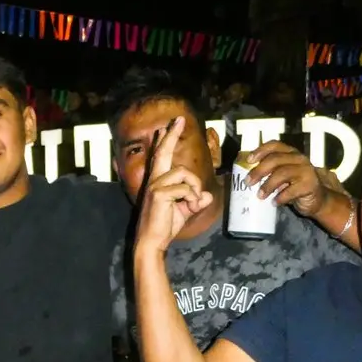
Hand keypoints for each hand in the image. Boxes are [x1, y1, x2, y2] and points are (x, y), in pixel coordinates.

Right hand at [134, 116, 214, 254]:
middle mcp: (154, 180)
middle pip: (164, 152)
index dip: (165, 140)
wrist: (153, 241)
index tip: (168, 125)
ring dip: (195, 188)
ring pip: (184, 173)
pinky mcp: (159, 194)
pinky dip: (193, 199)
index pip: (162, 156)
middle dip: (172, 135)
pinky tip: (190, 208)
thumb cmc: (166, 225)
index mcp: (158, 181)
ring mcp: (155, 186)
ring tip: (194, 202)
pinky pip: (185, 189)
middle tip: (179, 120)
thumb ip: (196, 201)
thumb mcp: (185, 211)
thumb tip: (208, 196)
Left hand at [247, 141, 342, 216]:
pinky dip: (280, 197)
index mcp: (291, 153)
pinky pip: (291, 190)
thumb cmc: (295, 187)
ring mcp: (306, 171)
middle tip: (248, 182)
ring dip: (268, 185)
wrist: (318, 200)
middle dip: (259, 171)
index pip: (274, 145)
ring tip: (260, 196)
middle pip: (275, 159)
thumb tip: (249, 176)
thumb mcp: (282, 176)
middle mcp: (299, 159)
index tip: (249, 161)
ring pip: (282, 173)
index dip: (260, 150)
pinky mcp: (310, 185)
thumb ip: (270, 172)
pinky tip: (274, 202)